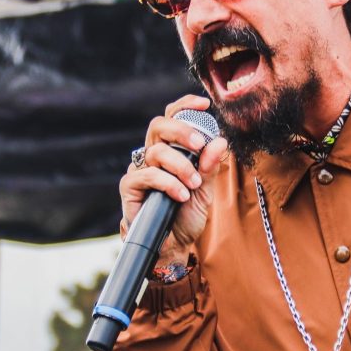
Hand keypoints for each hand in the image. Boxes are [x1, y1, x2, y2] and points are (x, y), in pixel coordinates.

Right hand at [119, 95, 228, 254]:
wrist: (173, 245)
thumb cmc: (186, 214)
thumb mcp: (205, 189)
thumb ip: (210, 166)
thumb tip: (220, 141)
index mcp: (170, 150)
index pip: (172, 119)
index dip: (184, 107)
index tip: (204, 104)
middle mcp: (152, 156)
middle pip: (158, 126)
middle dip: (181, 131)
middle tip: (199, 145)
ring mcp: (140, 170)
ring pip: (156, 152)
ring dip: (181, 166)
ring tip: (194, 184)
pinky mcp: (130, 187)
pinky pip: (148, 175)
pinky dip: (168, 183)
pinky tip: (180, 195)